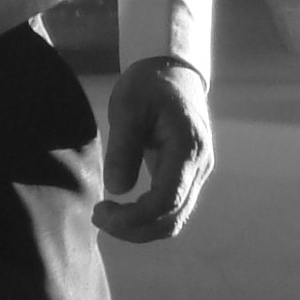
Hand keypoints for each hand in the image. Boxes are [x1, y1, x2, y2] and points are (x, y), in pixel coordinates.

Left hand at [95, 57, 214, 243]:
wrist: (173, 71)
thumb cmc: (149, 84)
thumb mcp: (127, 107)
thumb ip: (123, 147)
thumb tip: (117, 189)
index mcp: (187, 148)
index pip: (166, 200)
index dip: (133, 217)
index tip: (101, 211)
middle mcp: (200, 167)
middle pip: (173, 218)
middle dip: (134, 228)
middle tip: (99, 216)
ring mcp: (198, 173)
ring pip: (175, 219)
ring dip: (141, 228)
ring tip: (108, 216)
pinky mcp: (189, 176)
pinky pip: (173, 209)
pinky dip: (148, 219)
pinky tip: (123, 210)